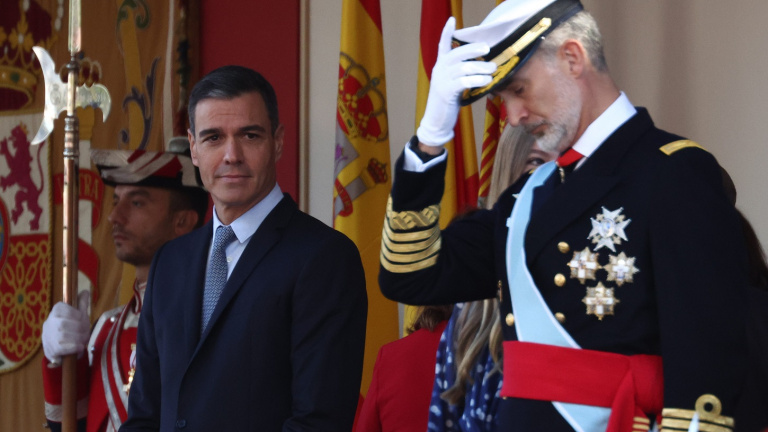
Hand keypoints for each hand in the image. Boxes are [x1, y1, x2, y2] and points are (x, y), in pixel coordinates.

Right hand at [41, 291, 90, 363]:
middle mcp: (49, 322)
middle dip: (81, 329)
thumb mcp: (76, 314)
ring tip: (83, 340)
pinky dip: (74, 348)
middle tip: (86, 332)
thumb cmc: (70, 328)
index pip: (67, 310)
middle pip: (67, 324)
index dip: (78, 315)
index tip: (82, 318)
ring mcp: (48, 336)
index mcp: (56, 310)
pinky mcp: (50, 349)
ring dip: (79, 339)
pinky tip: (79, 347)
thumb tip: (85, 291)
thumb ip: (81, 304)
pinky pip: (63, 348)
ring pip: (65, 336)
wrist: (57, 348)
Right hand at [416, 17, 496, 145]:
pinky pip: (464, 82)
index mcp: (440, 66)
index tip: (452, 19)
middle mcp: (439, 70)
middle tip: (487, 48)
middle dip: (473, 49)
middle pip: (457, 54)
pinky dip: (477, 80)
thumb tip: (482, 64)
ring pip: (464, 68)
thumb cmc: (447, 103)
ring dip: (481, 67)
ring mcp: (441, 81)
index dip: (446, 32)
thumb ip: (461, 73)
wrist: (436, 121)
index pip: (442, 45)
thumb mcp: (452, 84)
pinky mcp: (446, 92)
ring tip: (493, 69)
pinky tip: (487, 80)